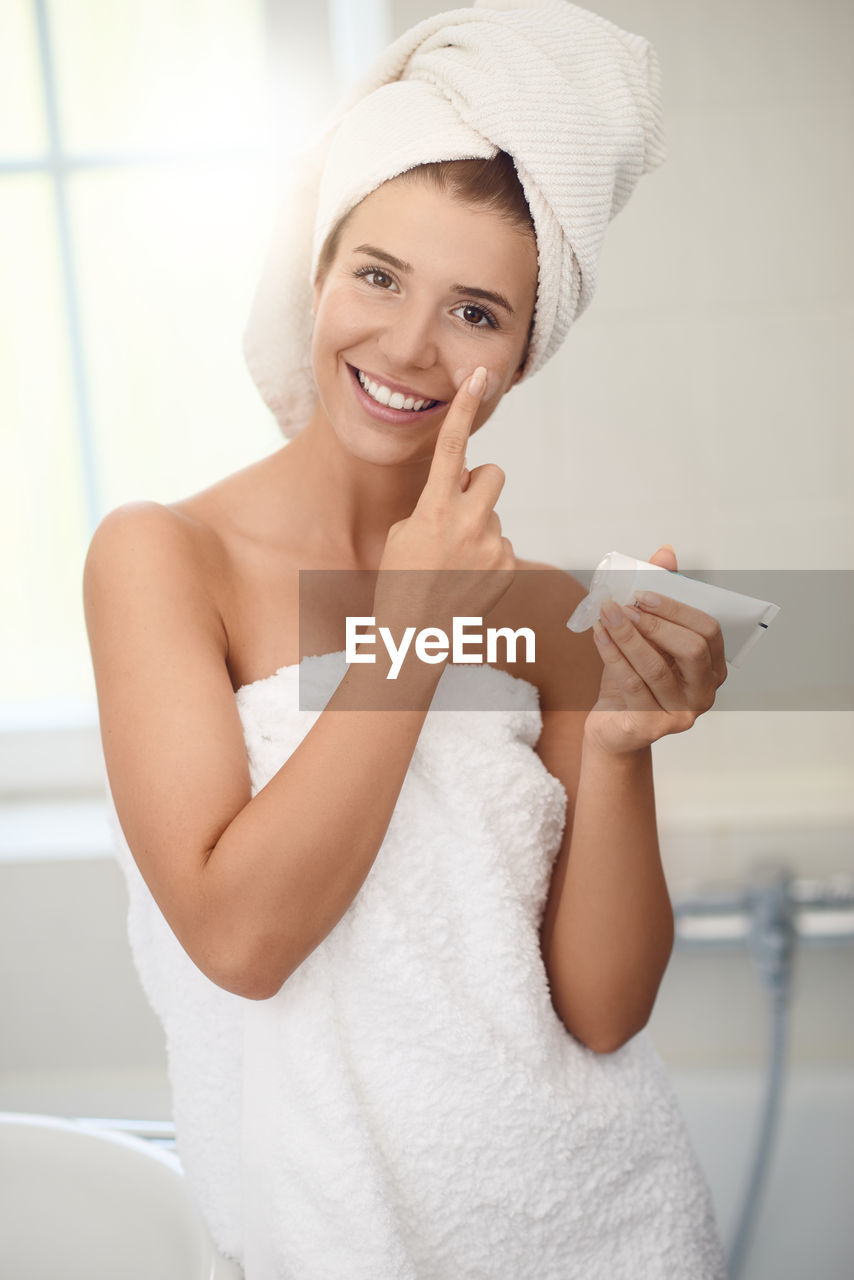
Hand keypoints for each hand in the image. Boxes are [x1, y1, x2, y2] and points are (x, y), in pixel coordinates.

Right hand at [372, 367, 515, 634]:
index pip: (451, 447)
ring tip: (454, 561)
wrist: (414, 637)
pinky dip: (487, 556)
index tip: (479, 376)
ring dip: (479, 527)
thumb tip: (461, 489)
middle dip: (479, 483)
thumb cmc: (399, 581)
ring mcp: (492, 547)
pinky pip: (502, 544)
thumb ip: (432, 503)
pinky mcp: (509, 567)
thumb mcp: (402, 533)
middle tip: (458, 508)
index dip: (464, 408)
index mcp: (433, 510)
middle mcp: (468, 523)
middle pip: (493, 474)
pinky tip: (467, 579)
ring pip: (494, 515)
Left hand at [583, 544, 727, 754]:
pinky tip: (598, 635)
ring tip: (606, 614)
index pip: (709, 631)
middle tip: (625, 606)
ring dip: (627, 636)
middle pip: (692, 650)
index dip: (677, 609)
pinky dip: (612, 656)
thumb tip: (665, 552)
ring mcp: (682, 713)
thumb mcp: (648, 637)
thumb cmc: (636, 677)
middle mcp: (704, 692)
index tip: (642, 593)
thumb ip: (660, 598)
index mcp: (712, 667)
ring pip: (656, 668)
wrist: (615, 726)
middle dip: (656, 623)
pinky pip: (632, 685)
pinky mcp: (653, 728)